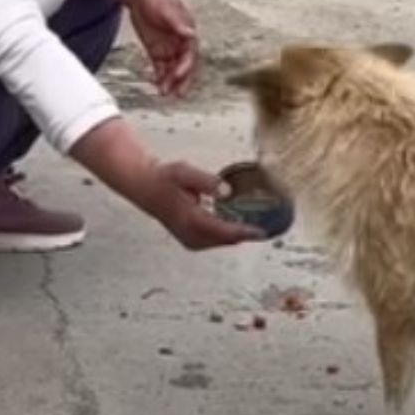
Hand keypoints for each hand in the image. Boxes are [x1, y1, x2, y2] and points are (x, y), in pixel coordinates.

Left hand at [129, 0, 197, 97]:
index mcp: (187, 33)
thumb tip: (190, 33)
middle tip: (177, 94)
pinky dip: (159, 77)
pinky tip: (156, 85)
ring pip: (172, 69)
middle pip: (184, 66)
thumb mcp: (165, 9)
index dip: (186, 66)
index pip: (190, 54)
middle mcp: (180, 43)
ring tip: (163, 93)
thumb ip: (177, 23)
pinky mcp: (157, 51)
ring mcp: (169, 48)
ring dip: (170, 82)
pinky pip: (160, 67)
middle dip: (182, 80)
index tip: (178, 75)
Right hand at [140, 160, 264, 250]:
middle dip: (246, 233)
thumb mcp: (184, 172)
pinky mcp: (192, 241)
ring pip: (223, 242)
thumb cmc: (164, 178)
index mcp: (191, 221)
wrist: (146, 187)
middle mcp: (191, 235)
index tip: (263, 231)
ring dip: (238, 234)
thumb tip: (227, 191)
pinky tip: (239, 222)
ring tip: (257, 222)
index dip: (245, 232)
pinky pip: (216, 240)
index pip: (224, 232)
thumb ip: (206, 181)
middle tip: (268, 224)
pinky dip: (229, 233)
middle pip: (227, 240)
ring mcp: (191, 241)